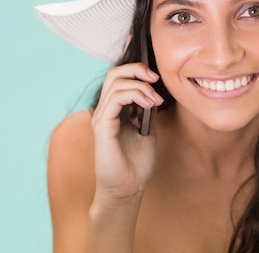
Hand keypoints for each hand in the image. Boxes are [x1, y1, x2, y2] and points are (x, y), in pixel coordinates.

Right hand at [90, 63, 162, 204]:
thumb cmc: (136, 164)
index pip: (119, 78)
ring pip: (115, 83)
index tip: (157, 77)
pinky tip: (149, 104)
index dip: (137, 70)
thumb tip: (156, 90)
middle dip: (137, 69)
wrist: (129, 189)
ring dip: (141, 86)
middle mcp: (104, 110)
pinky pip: (115, 99)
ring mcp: (101, 117)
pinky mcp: (102, 126)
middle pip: (114, 73)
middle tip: (156, 78)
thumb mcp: (148, 129)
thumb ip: (148, 109)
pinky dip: (135, 95)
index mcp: (114, 110)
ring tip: (156, 100)